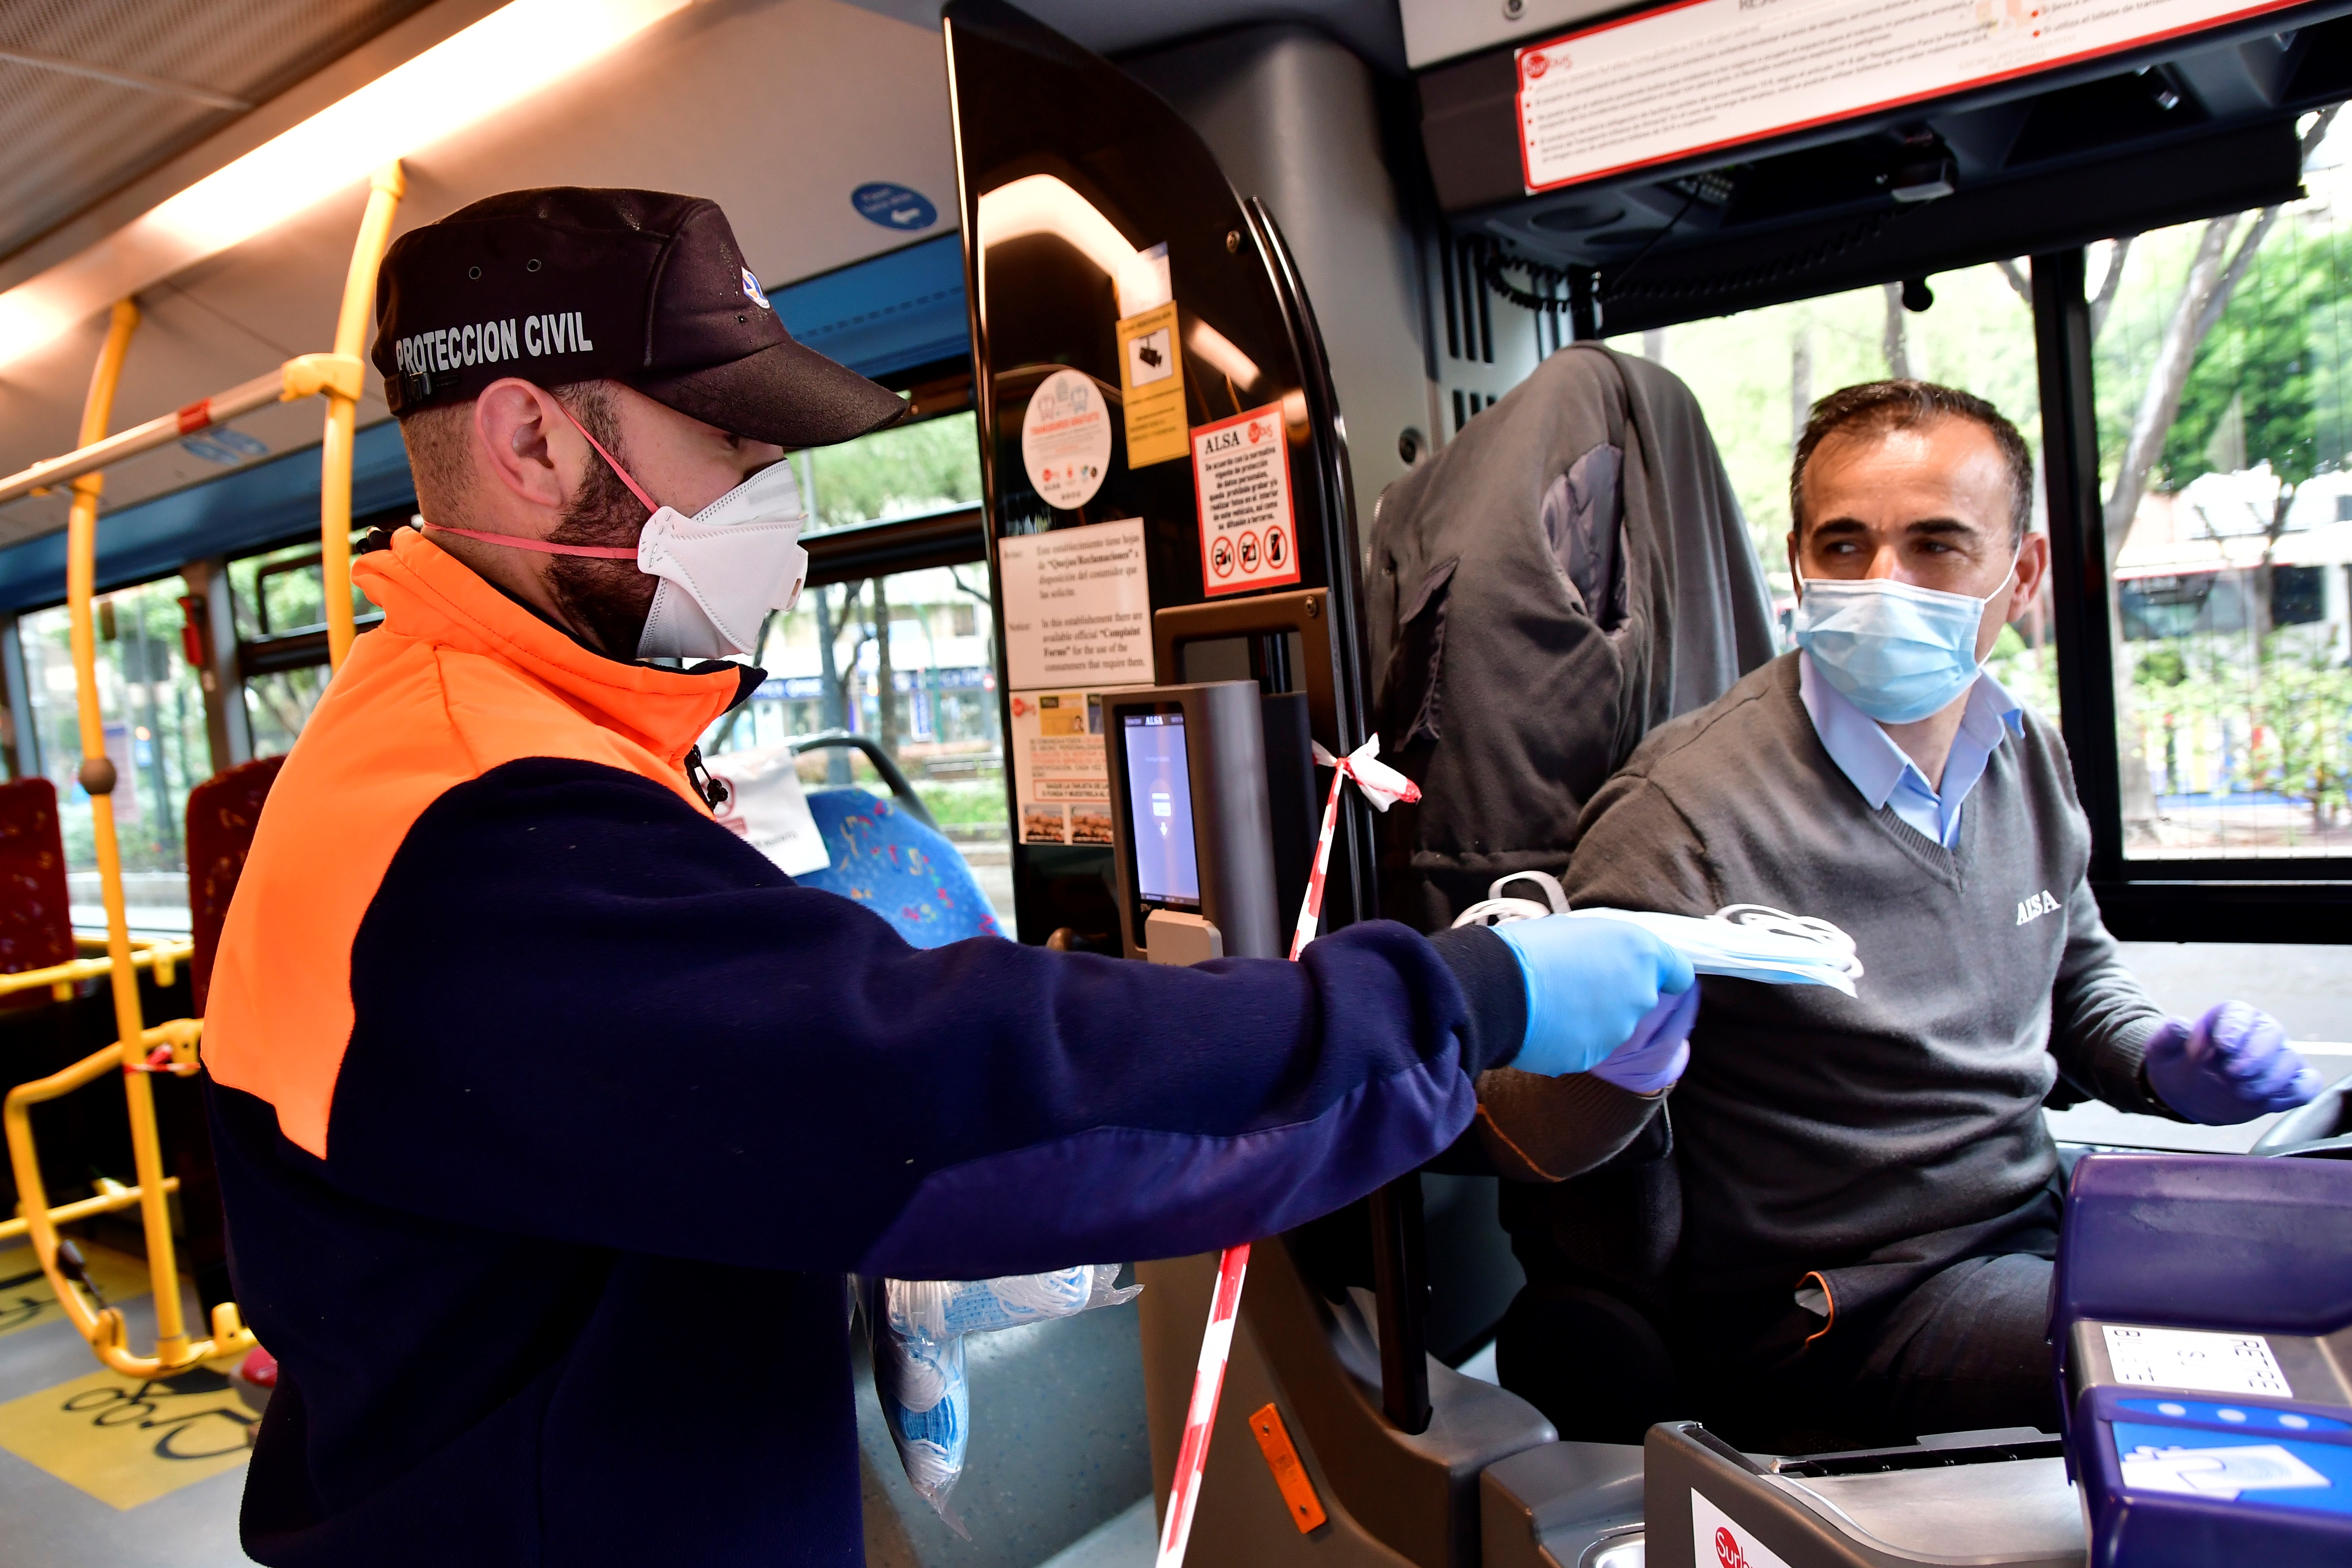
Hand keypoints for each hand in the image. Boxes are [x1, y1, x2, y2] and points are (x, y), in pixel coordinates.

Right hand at [1494, 915, 1694, 1077]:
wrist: (1495, 988)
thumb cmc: (1532, 947)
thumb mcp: (1578, 928)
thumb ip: (1609, 948)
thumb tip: (1610, 963)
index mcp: (1641, 954)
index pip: (1679, 972)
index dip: (1664, 973)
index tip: (1644, 973)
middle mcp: (1640, 995)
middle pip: (1639, 999)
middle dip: (1616, 993)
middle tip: (1575, 981)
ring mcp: (1618, 1031)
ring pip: (1612, 1025)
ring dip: (1592, 1016)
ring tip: (1552, 1003)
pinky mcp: (1592, 1058)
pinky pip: (1586, 1046)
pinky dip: (1570, 1038)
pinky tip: (1542, 1025)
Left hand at [2143, 1001, 2319, 1125]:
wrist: (2191, 1092)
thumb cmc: (2178, 1066)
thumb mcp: (2161, 1052)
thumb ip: (2168, 1038)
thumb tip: (2179, 1025)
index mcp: (2226, 1018)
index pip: (2239, 1013)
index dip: (2234, 1027)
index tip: (2223, 1047)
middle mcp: (2257, 1033)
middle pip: (2271, 1032)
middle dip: (2255, 1055)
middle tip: (2232, 1075)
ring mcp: (2276, 1057)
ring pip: (2290, 1060)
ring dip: (2269, 1079)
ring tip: (2242, 1092)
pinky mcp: (2289, 1082)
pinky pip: (2307, 1083)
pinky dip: (2295, 1093)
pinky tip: (2269, 1102)